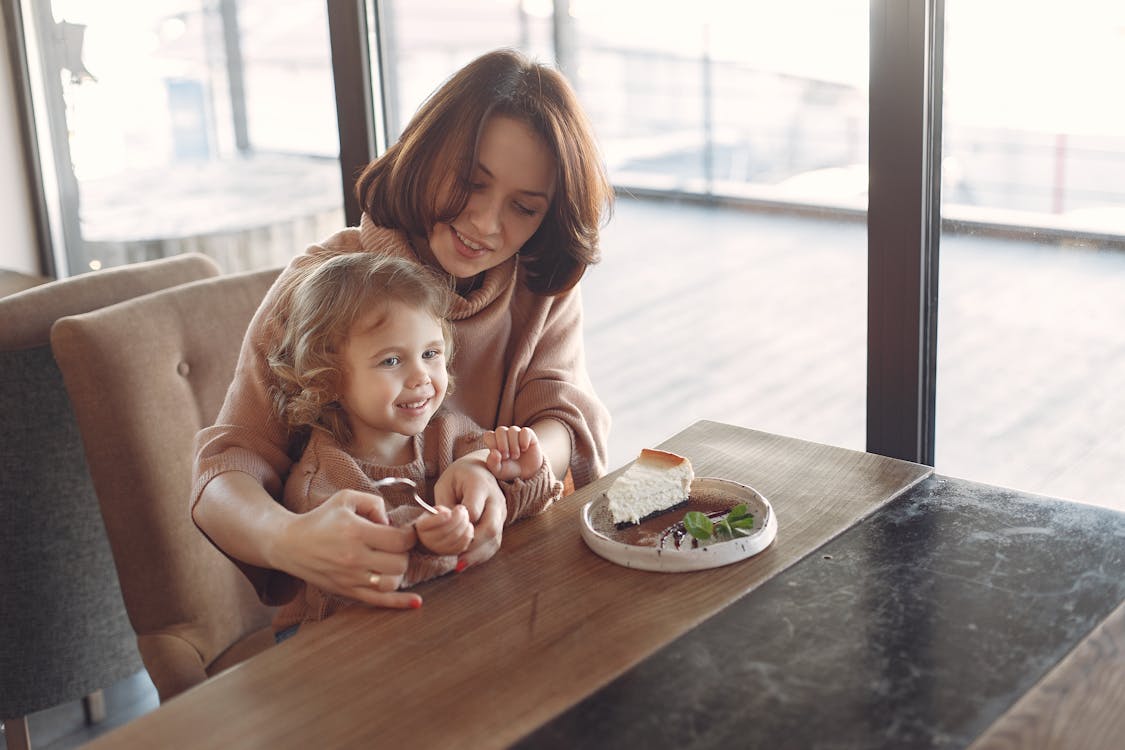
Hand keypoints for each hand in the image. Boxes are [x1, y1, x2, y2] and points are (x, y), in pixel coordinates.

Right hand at [276, 489, 422, 608]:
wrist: (289, 544)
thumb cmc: (320, 519)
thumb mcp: (346, 498)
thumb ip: (374, 503)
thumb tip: (392, 523)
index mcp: (355, 532)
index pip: (399, 540)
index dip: (410, 535)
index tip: (406, 532)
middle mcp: (354, 558)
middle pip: (399, 563)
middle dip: (404, 553)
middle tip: (396, 546)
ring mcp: (350, 578)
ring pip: (392, 583)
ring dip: (398, 572)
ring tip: (389, 561)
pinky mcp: (346, 592)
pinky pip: (378, 602)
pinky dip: (399, 603)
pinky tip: (416, 602)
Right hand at [415, 505, 472, 554]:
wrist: (436, 533)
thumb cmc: (437, 518)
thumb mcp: (435, 511)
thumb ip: (442, 510)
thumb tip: (454, 513)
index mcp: (422, 526)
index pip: (429, 523)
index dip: (441, 517)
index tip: (449, 512)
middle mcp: (428, 540)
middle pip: (445, 530)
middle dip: (457, 518)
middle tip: (463, 509)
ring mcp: (439, 548)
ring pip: (455, 537)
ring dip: (464, 524)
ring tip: (466, 516)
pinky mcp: (451, 552)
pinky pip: (462, 545)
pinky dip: (468, 534)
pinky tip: (468, 526)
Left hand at [433, 452, 507, 568]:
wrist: (480, 470)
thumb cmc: (458, 477)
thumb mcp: (445, 484)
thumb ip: (443, 504)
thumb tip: (441, 526)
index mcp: (480, 485)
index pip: (473, 510)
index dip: (459, 523)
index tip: (446, 526)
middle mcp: (496, 500)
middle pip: (490, 527)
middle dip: (471, 545)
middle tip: (452, 557)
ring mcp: (501, 513)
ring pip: (495, 539)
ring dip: (476, 555)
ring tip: (458, 565)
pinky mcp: (501, 523)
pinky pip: (494, 544)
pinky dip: (480, 555)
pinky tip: (466, 561)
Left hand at [483, 426, 542, 480]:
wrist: (527, 472)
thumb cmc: (510, 469)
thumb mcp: (499, 471)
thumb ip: (492, 463)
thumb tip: (494, 452)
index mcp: (494, 441)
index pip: (488, 435)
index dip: (492, 444)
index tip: (499, 456)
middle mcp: (505, 435)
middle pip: (500, 430)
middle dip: (503, 445)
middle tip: (507, 457)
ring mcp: (517, 433)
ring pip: (513, 430)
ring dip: (514, 445)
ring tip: (515, 456)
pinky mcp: (529, 434)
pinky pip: (525, 431)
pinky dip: (524, 440)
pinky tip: (524, 449)